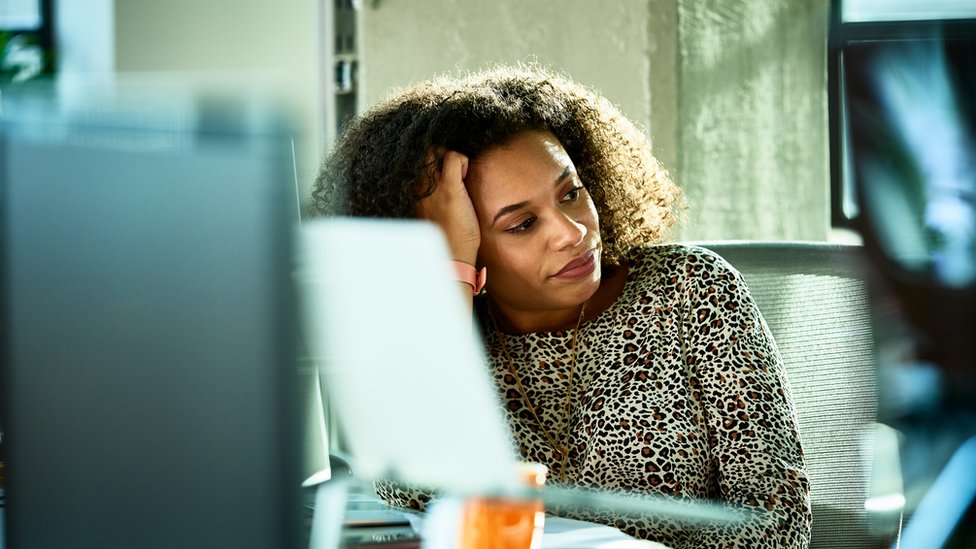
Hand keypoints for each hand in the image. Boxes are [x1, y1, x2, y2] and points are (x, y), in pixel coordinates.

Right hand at [416, 150, 480, 264]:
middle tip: (454, 169)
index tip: (447, 172)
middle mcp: (418, 187)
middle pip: (424, 152)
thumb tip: (447, 186)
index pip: (417, 163)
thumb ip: (433, 199)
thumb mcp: (433, 217)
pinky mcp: (448, 188)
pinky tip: (465, 177)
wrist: (451, 257)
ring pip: (436, 151)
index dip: (433, 161)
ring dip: (450, 156)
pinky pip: (453, 157)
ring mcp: (432, 186)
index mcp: (414, 194)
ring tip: (460, 175)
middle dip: (440, 153)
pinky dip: (462, 160)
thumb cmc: (447, 240)